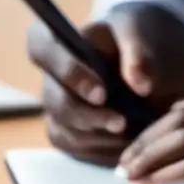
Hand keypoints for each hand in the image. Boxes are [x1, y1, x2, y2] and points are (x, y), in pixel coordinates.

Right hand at [27, 3, 183, 165]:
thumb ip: (139, 53)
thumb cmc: (131, 41)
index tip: (101, 92)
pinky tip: (128, 143)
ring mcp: (55, 106)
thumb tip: (141, 85)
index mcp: (59, 41)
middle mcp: (50, 77)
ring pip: (65, 129)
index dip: (67, 72)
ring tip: (134, 133)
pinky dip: (103, 149)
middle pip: (55, 101)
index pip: (41, 48)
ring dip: (100, 137)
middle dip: (89, 116)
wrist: (141, 64)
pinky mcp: (65, 131)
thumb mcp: (138, 33)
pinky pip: (76, 148)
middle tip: (122, 123)